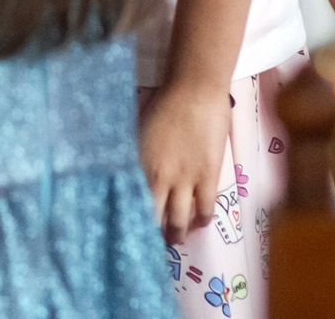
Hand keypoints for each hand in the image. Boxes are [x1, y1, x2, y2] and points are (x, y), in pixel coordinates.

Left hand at [139, 81, 230, 238]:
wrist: (194, 90)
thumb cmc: (164, 104)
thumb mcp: (140, 132)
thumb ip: (137, 156)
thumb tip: (127, 171)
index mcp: (138, 164)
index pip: (131, 201)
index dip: (131, 218)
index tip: (129, 229)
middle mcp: (159, 177)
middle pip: (153, 217)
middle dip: (152, 234)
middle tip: (151, 243)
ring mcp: (185, 179)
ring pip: (179, 220)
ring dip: (177, 234)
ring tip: (176, 240)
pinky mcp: (208, 177)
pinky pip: (205, 209)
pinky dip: (202, 220)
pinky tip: (199, 223)